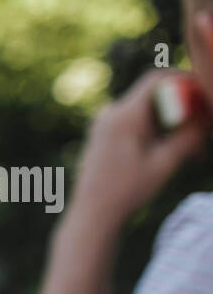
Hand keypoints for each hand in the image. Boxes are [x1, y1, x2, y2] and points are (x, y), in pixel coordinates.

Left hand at [68, 69, 206, 229]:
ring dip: (172, 123)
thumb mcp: (164, 163)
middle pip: (155, 95)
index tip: (204, 94)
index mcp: (123, 115)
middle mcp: (110, 113)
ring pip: (147, 110)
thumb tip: (206, 115)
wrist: (91, 214)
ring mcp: (104, 123)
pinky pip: (136, 122)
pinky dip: (156, 131)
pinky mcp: (104, 134)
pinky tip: (170, 153)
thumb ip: (188, 135)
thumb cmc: (126, 192)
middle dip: (183, 107)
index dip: (184, 80)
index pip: (157, 79)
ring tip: (191, 151)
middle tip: (204, 128)